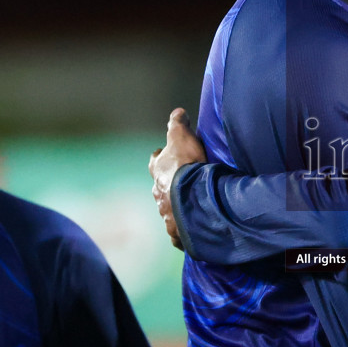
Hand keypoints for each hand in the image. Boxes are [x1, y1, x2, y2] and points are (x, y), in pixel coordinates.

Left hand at [147, 108, 205, 249]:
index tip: (161, 155)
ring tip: (189, 208)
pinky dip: (182, 233)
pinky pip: (177, 233)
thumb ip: (178, 124)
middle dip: (168, 187)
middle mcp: (158, 193)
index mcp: (158, 171)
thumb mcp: (182, 137)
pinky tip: (189, 234)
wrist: (193, 196)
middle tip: (180, 185)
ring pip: (169, 210)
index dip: (158, 157)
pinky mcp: (176, 230)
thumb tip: (177, 111)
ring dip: (176, 209)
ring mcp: (166, 213)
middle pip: (160, 188)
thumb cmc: (186, 165)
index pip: (154, 161)